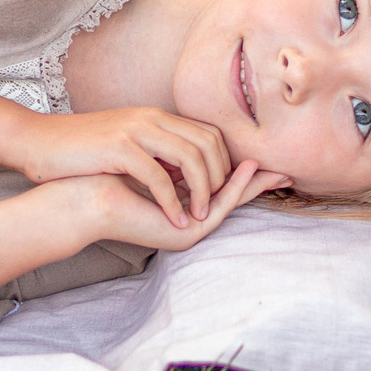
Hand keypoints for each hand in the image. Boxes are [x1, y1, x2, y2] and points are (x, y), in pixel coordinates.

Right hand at [11, 108, 233, 226]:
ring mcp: (135, 130)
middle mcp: (151, 118)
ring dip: (202, 191)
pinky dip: (172, 202)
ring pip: (191, 158)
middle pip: (207, 143)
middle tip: (214, 206)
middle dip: (219, 178)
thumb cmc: (80, 149)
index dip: (222, 163)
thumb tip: (180, 171)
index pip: (208, 133)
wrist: (38, 141)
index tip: (221, 191)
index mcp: (155, 116)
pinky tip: (174, 220)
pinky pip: (158, 176)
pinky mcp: (119, 147)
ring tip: (199, 217)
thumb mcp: (125, 141)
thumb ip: (153, 149)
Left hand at [62, 159, 291, 252]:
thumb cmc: (114, 176)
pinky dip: (233, 189)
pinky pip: (218, 208)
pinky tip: (247, 171)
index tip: (262, 156)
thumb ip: (177, 160)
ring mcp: (189, 229)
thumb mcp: (155, 164)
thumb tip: (196, 139)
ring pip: (229, 204)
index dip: (242, 174)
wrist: (88, 197)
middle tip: (283, 169)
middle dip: (257, 182)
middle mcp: (189, 222)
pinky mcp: (185, 232)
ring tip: (271, 168)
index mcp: (184, 209)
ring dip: (251, 185)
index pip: (220, 190)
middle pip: (231, 199)